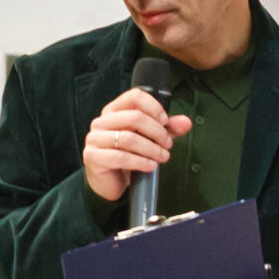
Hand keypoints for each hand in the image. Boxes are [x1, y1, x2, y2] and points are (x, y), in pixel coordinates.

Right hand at [81, 87, 191, 202]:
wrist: (109, 181)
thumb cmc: (127, 155)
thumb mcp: (149, 138)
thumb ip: (167, 128)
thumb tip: (186, 122)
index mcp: (114, 111)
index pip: (134, 96)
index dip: (153, 107)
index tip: (165, 121)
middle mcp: (101, 121)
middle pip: (134, 117)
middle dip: (157, 132)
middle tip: (167, 144)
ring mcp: (94, 139)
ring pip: (129, 138)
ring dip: (151, 149)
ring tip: (162, 156)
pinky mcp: (93, 157)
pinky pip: (120, 157)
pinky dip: (140, 162)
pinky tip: (150, 166)